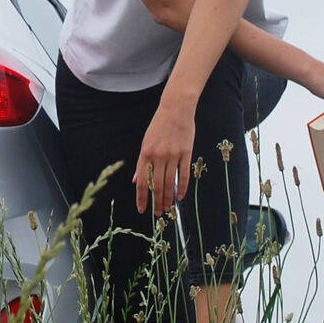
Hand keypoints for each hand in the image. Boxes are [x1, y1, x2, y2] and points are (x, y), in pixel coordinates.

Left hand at [133, 101, 195, 215]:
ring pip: (170, 182)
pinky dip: (183, 187)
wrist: (176, 109)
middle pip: (156, 185)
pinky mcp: (186, 153)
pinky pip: (184, 174)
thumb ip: (142, 163)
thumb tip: (136, 181)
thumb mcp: (146, 142)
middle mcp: (158, 155)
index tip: (142, 209)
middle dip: (156, 202)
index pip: (142, 181)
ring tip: (168, 208)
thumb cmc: (159, 125)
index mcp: (145, 153)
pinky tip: (181, 196)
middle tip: (157, 213)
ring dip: (168, 198)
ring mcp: (173, 155)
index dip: (142, 197)